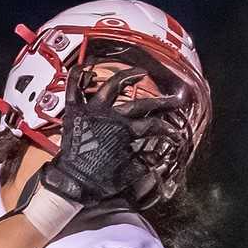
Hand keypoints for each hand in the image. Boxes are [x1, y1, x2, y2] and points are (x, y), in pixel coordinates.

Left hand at [41, 65, 184, 203]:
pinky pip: (73, 89)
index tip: (176, 136)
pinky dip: (77, 76)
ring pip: (113, 86)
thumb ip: (145, 161)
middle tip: (177, 100)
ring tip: (141, 73)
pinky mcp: (74, 112)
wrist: (70, 183)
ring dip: (128, 77)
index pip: (154, 126)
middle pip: (141, 104)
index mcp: (125, 132)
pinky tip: (85, 65)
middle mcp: (111, 117)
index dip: (168, 131)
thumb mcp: (128, 173)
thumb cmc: (98, 180)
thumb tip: (159, 155)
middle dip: (162, 103)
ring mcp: (92, 111)